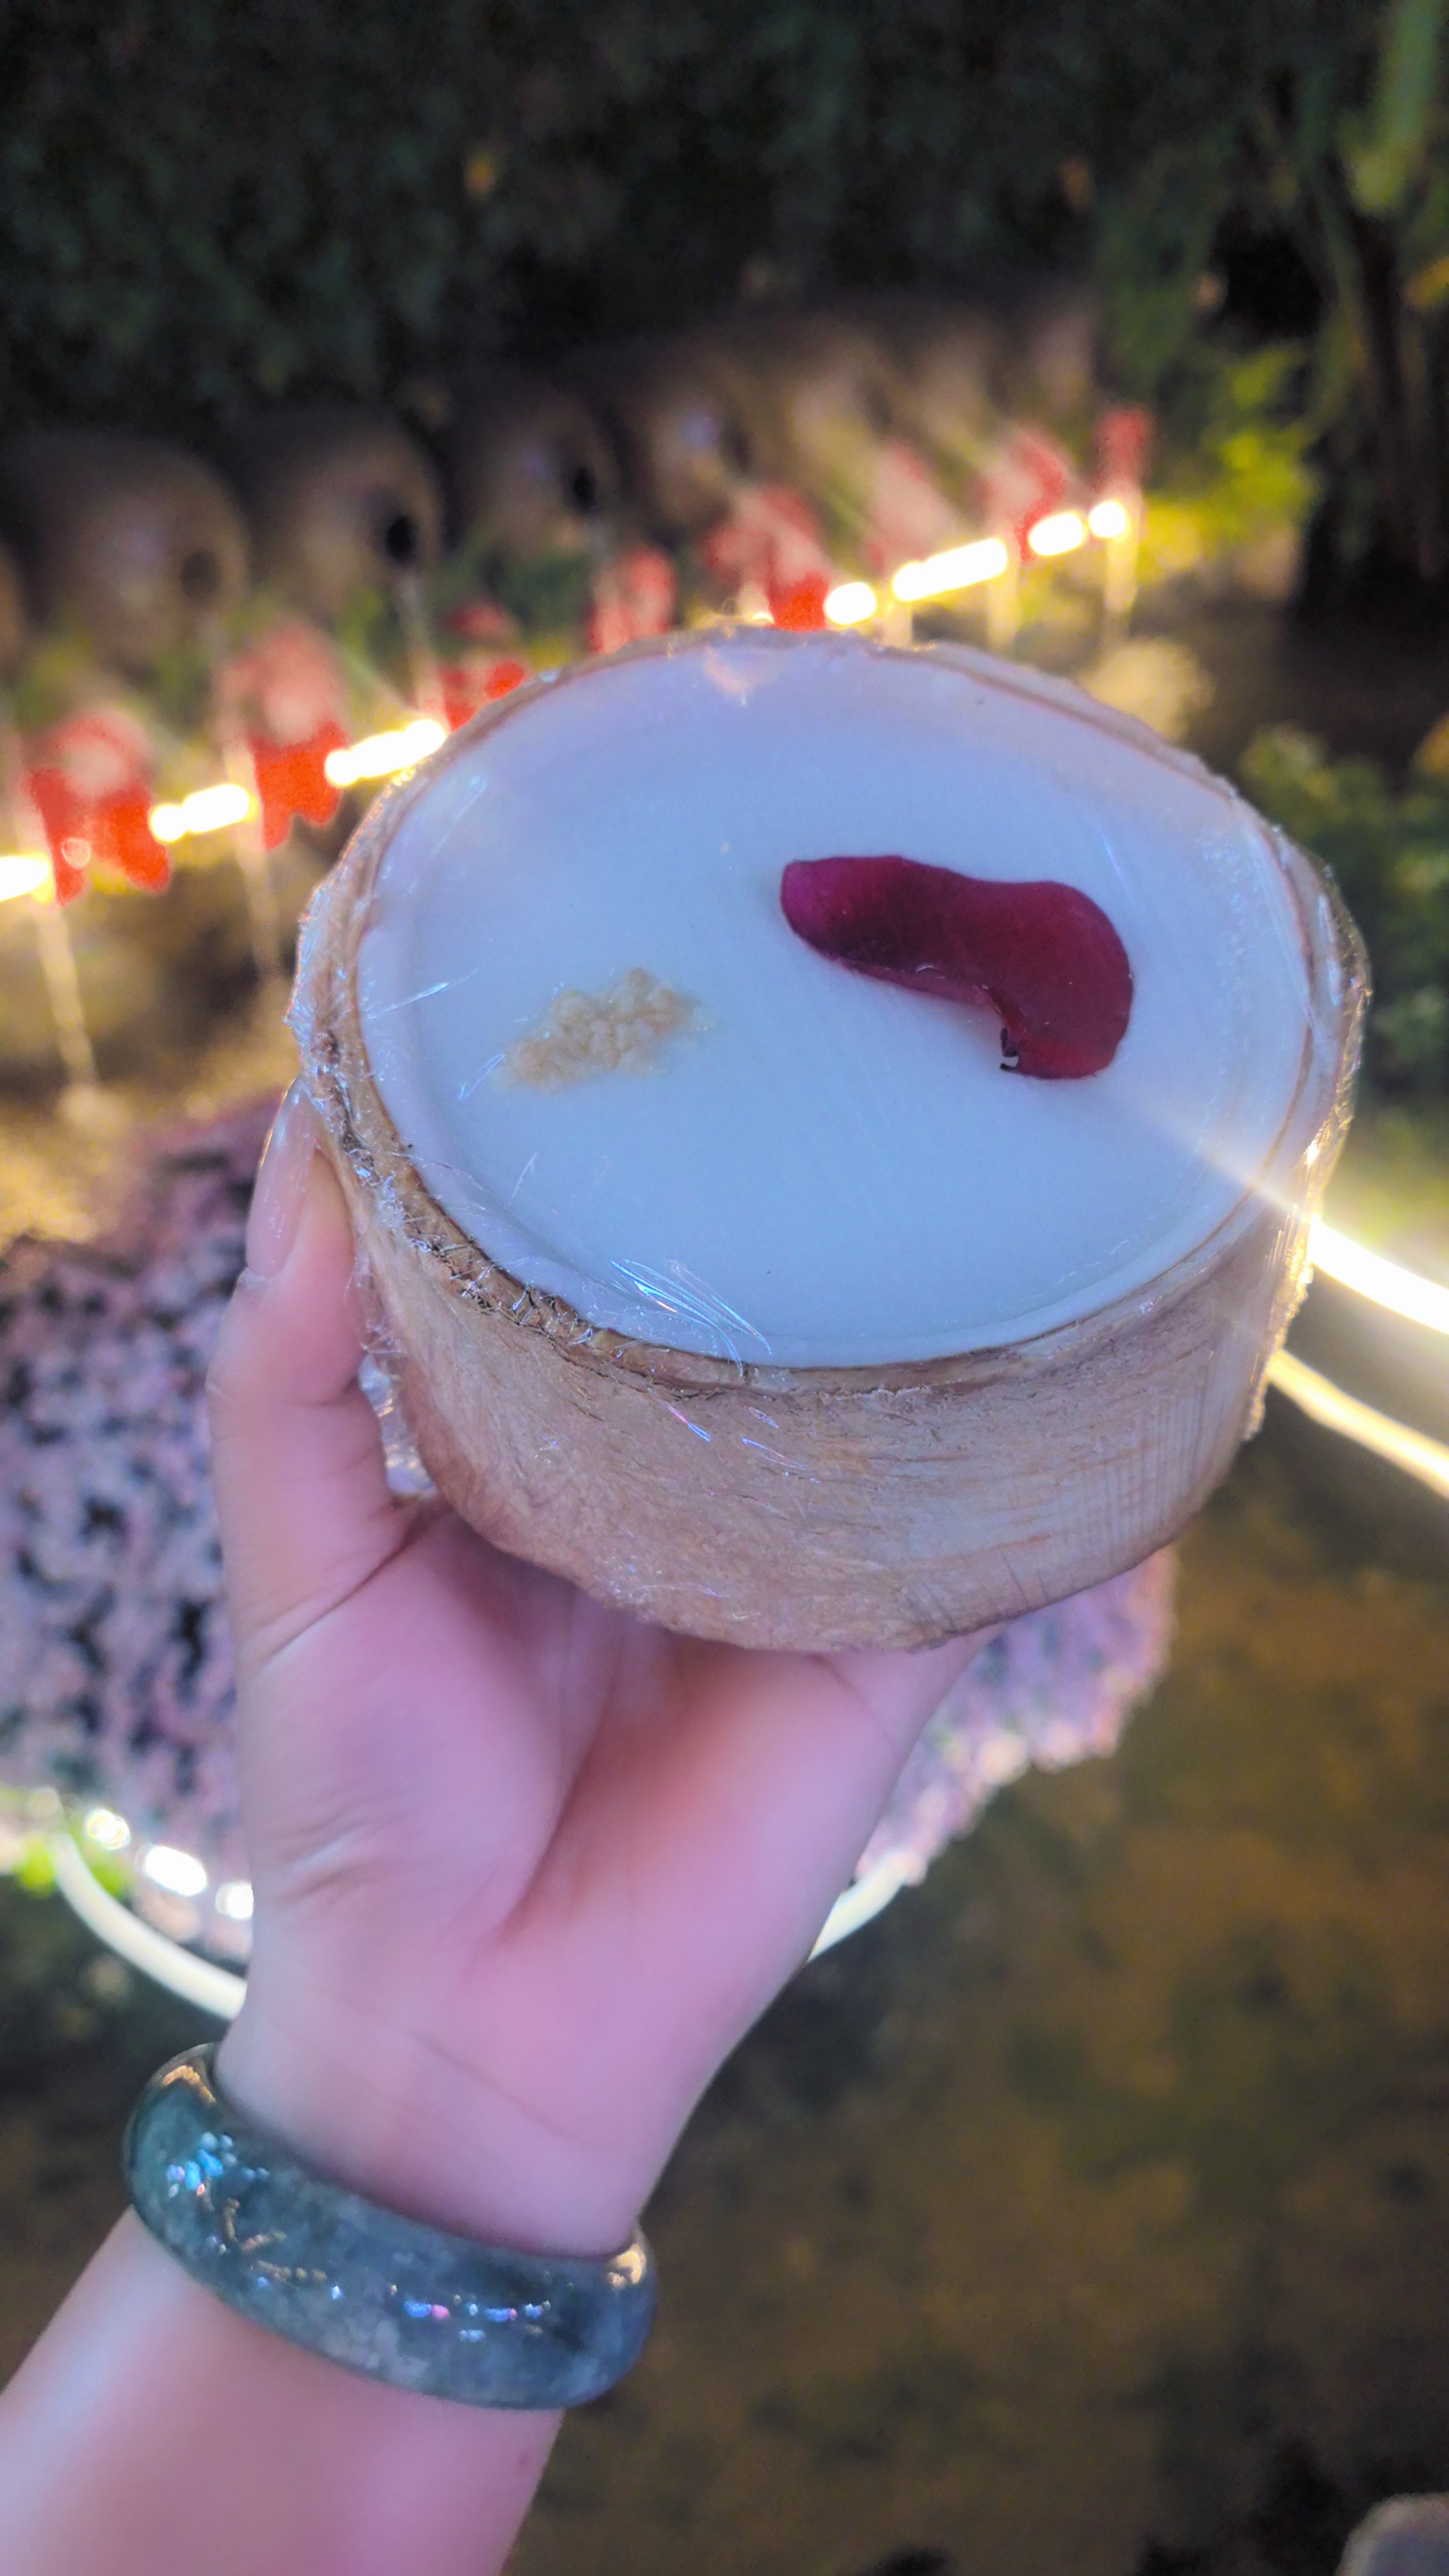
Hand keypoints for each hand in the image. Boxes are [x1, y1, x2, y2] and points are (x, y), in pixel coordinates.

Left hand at [209, 1081, 979, 2258]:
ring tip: (930, 1099)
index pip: (595, 1256)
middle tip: (801, 992)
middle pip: (752, 1298)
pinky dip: (1011, 1432)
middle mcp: (682, 1479)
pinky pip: (974, 1518)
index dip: (600, 1136)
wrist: (464, 2030)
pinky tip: (1037, 1300)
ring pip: (873, 1384)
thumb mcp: (298, 1548)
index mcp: (545, 1445)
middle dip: (772, 1174)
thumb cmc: (358, 1795)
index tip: (604, 977)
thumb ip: (290, 1360)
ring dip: (905, 1273)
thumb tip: (312, 1140)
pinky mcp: (884, 1641)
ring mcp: (796, 1554)